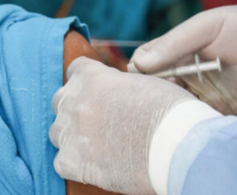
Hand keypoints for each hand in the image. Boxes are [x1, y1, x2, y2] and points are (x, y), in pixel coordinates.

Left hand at [50, 57, 195, 194]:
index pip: (76, 70)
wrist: (178, 146)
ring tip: (97, 146)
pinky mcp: (73, 161)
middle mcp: (76, 101)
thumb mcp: (146, 83)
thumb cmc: (171, 113)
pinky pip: (61, 162)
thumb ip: (121, 84)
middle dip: (76, 109)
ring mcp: (72, 131)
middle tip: (99, 122)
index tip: (99, 93)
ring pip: (57, 132)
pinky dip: (75, 165)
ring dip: (73, 137)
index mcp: (93, 76)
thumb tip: (123, 90)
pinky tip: (94, 165)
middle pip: (61, 101)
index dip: (88, 81)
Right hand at [130, 2, 236, 120]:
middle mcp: (186, 73)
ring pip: (170, 106)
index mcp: (180, 49)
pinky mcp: (217, 113)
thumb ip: (173, 43)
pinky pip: (193, 121)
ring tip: (167, 107)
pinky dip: (184, 122)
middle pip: (154, 87)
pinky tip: (182, 119)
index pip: (147, 62)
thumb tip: (138, 63)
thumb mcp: (208, 26)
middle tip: (155, 93)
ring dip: (165, 108)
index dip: (140, 70)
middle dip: (150, 92)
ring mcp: (201, 94)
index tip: (141, 75)